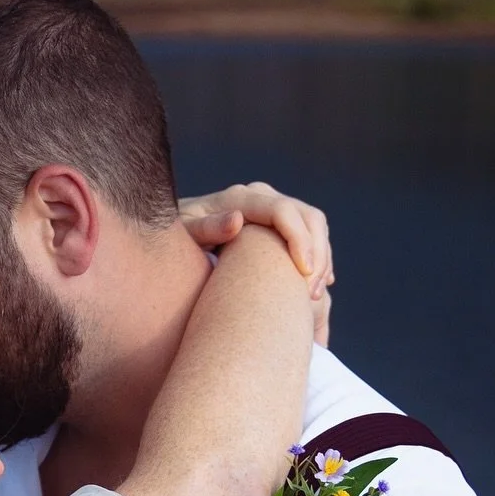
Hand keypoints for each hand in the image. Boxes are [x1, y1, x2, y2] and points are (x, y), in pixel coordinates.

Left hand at [180, 182, 333, 345]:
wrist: (172, 236)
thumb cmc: (174, 240)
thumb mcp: (183, 235)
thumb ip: (207, 228)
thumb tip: (237, 220)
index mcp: (239, 198)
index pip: (284, 211)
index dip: (300, 240)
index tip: (304, 274)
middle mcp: (259, 198)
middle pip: (308, 216)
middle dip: (318, 254)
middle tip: (312, 294)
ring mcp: (270, 208)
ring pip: (314, 226)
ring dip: (322, 260)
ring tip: (313, 297)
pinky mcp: (276, 224)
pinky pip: (309, 236)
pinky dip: (317, 260)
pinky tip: (314, 288)